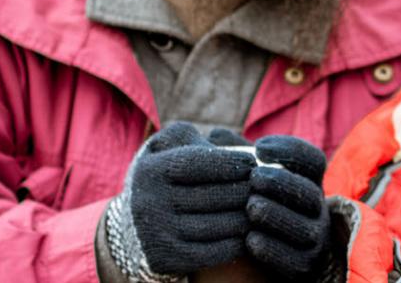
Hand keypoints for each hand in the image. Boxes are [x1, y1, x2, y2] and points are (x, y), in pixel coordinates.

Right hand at [121, 124, 258, 275]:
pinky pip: (215, 252)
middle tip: (267, 188)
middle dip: (247, 190)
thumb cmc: (163, 179)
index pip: (200, 162)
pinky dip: (239, 243)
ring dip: (249, 217)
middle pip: (215, 195)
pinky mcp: (167, 260)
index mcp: (150, 170)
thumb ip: (194, 139)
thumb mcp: (165, 150)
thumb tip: (233, 150)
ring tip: (264, 208)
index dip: (233, 162)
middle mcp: (149, 203)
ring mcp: (157, 235)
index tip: (254, 163)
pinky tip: (251, 234)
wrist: (132, 230)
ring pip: (220, 225)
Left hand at [243, 135, 330, 279]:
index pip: (312, 160)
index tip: (259, 147)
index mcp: (305, 182)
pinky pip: (295, 260)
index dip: (290, 151)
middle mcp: (315, 209)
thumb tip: (216, 135)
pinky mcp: (304, 266)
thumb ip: (235, 158)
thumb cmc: (248, 205)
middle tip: (254, 178)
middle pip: (310, 193)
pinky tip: (249, 240)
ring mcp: (313, 239)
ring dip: (278, 216)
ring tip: (252, 208)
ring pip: (305, 228)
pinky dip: (274, 250)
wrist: (253, 258)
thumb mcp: (245, 180)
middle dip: (283, 184)